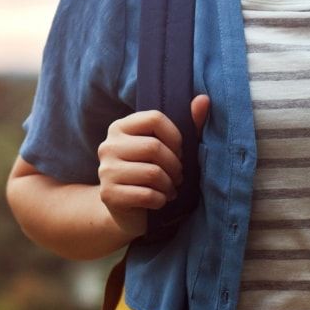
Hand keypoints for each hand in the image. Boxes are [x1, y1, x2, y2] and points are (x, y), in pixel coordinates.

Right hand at [97, 95, 209, 234]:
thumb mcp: (170, 147)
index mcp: (121, 127)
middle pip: (154, 147)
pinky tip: (160, 200)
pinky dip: (161, 200)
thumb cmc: (152, 171)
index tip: (179, 151)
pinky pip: (146, 195)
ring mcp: (105, 170)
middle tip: (178, 175)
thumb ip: (188, 123)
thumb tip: (204, 99)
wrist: (127, 210)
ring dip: (169, 184)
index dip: (175, 137)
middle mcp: (109, 145)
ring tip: (170, 188)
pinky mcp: (108, 195)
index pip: (155, 118)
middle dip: (174, 165)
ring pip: (152, 173)